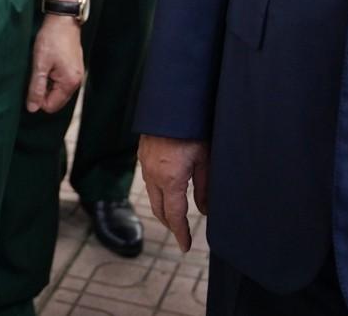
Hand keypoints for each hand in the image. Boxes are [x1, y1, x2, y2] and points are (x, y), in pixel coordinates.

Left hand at [27, 15, 83, 113]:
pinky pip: (62, 81)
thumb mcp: (40, 64)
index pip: (50, 106)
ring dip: (47, 83)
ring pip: (58, 90)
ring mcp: (77, 75)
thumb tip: (32, 109)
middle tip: (38, 72)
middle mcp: (77, 82)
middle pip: (56, 100)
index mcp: (69, 83)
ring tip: (43, 66)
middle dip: (43, 91)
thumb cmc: (51, 39)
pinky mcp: (74, 68)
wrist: (63, 20)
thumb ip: (36, 88)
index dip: (37, 98)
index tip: (33, 81)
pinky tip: (49, 63)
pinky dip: (52, 77)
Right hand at [139, 136, 209, 250]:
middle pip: (159, 209)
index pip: (174, 216)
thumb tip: (205, 211)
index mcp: (170, 179)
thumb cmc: (192, 128)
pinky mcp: (142, 153)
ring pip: (151, 195)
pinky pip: (148, 179)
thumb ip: (205, 188)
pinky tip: (167, 188)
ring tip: (176, 213)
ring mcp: (145, 163)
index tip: (185, 246)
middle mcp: (153, 174)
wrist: (172, 102)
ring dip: (162, 208)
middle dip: (170, 224)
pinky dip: (157, 191)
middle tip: (181, 233)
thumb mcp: (205, 159)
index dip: (180, 233)